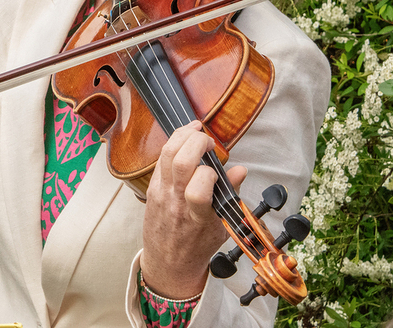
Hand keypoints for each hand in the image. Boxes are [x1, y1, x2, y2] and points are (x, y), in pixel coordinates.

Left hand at [139, 121, 247, 298]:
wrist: (168, 262)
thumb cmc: (197, 246)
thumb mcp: (221, 227)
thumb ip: (230, 197)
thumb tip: (240, 170)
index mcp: (197, 218)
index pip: (198, 191)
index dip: (210, 174)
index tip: (219, 172)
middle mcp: (176, 202)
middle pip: (180, 163)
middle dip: (197, 142)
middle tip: (209, 142)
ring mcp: (161, 193)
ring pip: (166, 154)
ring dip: (182, 135)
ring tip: (196, 130)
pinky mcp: (152, 187)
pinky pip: (160, 158)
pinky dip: (173, 143)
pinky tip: (184, 138)